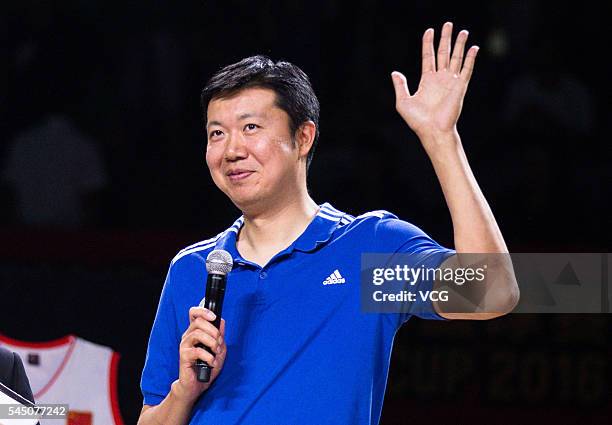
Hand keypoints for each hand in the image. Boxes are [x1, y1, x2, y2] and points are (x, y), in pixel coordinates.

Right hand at [174, 307, 226, 402]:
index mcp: (196, 331)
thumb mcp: (219, 349)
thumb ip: (220, 335)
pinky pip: (197, 351)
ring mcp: (184, 345)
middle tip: (219, 342)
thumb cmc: (207, 366)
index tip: (214, 317)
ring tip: (216, 352)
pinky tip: (211, 362)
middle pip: (198, 321)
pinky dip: (208, 356)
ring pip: (197, 333)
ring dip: (212, 342)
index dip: (203, 311)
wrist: (198, 385)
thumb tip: (221, 321)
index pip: (194, 313)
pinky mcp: (183, 356)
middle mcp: (188, 336)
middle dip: (213, 330)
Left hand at [391, 22, 477, 145]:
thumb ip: (400, 86)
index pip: (428, 57)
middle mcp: (440, 79)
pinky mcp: (460, 87)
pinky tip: (473, 48)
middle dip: (446, 38)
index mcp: (427, 81)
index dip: (428, 44)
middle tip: (448, 24)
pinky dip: (470, 59)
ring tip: (463, 31)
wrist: (432, 130)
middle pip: (443, 53)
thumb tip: (395, 73)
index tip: (429, 31)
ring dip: (459, 45)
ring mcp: (451, 82)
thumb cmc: (418, 120)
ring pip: (456, 58)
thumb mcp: (403, 102)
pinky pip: (467, 70)